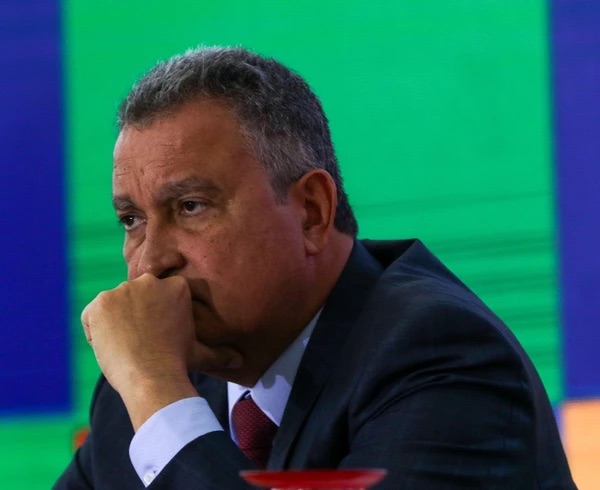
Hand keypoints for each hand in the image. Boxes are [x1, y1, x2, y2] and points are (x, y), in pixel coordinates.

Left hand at [82, 273, 241, 428]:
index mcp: (175, 287)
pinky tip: (111, 347)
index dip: (154, 316)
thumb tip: (240, 362)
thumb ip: (220, 353)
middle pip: (134, 297)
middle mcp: (148, 282)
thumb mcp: (201, 353)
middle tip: (140, 343)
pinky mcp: (99, 304)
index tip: (156, 335)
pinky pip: (91, 316)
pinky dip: (96, 332)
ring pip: (112, 306)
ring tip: (127, 347)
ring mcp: (122, 291)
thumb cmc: (178, 363)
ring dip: (115, 324)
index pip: (156, 295)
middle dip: (134, 316)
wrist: (152, 377)